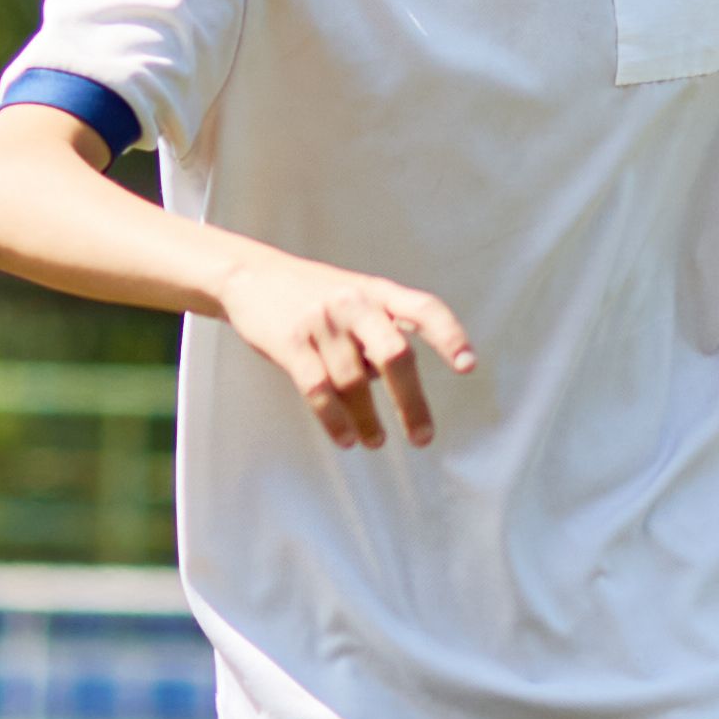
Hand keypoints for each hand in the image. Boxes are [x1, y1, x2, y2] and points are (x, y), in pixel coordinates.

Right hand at [216, 245, 477, 451]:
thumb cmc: (314, 296)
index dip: (449, 335)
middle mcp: (354, 302)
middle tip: (423, 438)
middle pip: (395, 354)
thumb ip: (383, 331)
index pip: (424, 309)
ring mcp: (321, 321)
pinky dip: (334, 421)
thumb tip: (401, 386)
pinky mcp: (291, 342)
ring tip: (375, 442)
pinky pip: (318, 390)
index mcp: (378, 292)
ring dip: (368, 421)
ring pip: (354, 383)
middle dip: (411, 402)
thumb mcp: (356, 297)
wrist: (251, 276)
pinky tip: (346, 439)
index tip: (467, 366)